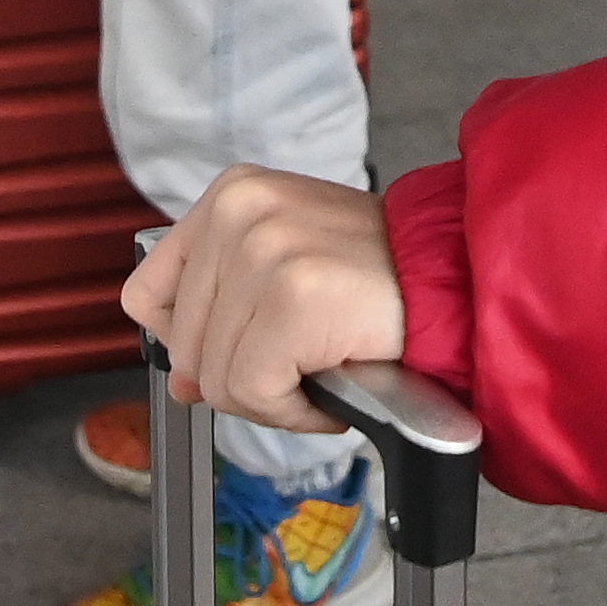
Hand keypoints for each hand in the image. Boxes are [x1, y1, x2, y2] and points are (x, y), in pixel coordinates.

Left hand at [125, 168, 405, 436]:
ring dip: (276, 395)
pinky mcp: (292, 298)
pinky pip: (254, 392)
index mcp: (232, 195)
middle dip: (244, 375)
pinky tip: (335, 381)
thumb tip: (183, 380)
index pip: (148, 294)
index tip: (239, 348)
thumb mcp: (286, 271)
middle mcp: (239, 212)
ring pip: (217, 377)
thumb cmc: (382, 282)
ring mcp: (264, 251)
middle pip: (184, 346)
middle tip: (305, 360)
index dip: (188, 342)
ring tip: (326, 364)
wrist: (458, 284)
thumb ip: (221, 316)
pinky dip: (296, 410)